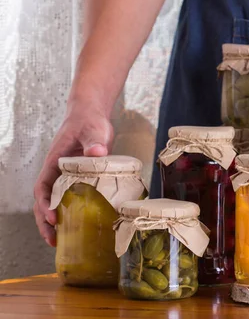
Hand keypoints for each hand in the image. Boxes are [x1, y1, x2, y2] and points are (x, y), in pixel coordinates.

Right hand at [33, 103, 112, 246]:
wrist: (92, 115)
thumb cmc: (89, 121)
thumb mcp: (93, 130)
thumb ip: (94, 140)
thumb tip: (96, 152)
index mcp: (55, 161)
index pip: (43, 186)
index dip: (44, 204)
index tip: (52, 217)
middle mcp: (56, 171)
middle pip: (44, 200)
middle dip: (45, 221)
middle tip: (52, 241)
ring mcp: (66, 176)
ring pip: (54, 202)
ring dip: (54, 222)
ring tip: (59, 242)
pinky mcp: (78, 178)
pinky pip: (69, 198)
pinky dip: (70, 212)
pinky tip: (77, 226)